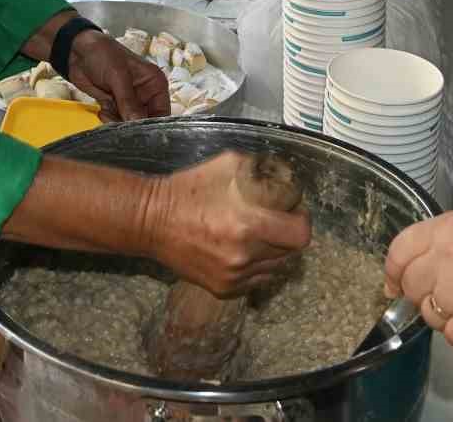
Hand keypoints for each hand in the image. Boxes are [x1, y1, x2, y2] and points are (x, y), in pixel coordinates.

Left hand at [67, 32, 170, 121]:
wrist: (78, 51)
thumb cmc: (103, 53)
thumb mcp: (118, 76)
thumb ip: (128, 102)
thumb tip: (136, 122)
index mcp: (155, 83)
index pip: (162, 112)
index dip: (153, 124)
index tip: (139, 130)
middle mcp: (146, 93)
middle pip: (146, 120)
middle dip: (132, 124)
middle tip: (119, 121)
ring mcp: (130, 100)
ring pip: (130, 123)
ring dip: (118, 122)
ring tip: (107, 110)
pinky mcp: (115, 104)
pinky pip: (117, 120)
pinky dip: (109, 119)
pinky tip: (103, 109)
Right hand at [148, 152, 311, 295]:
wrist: (151, 220)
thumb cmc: (190, 187)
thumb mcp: (229, 164)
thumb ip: (263, 170)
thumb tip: (286, 177)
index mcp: (248, 224)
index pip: (300, 234)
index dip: (301, 219)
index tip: (293, 210)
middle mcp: (244, 256)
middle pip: (291, 253)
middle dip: (289, 234)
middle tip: (278, 219)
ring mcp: (234, 277)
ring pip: (276, 268)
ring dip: (275, 251)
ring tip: (260, 234)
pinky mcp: (224, 288)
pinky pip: (257, 280)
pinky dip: (258, 266)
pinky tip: (245, 249)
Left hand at [384, 207, 452, 350]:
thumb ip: (446, 241)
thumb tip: (415, 264)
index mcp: (450, 227)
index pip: (400, 249)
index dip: (393, 270)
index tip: (393, 283)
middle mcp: (448, 256)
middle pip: (409, 284)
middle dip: (423, 295)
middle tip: (450, 297)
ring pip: (428, 313)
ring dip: (446, 315)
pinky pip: (451, 335)